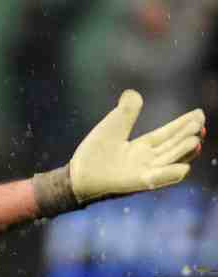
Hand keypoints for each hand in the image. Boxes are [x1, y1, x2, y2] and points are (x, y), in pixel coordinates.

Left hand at [70, 89, 205, 203]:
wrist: (78, 173)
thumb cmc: (93, 152)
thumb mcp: (114, 125)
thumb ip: (126, 110)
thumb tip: (132, 93)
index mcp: (141, 147)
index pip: (167, 134)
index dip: (183, 125)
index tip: (198, 115)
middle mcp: (146, 160)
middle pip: (173, 146)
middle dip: (187, 135)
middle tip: (200, 123)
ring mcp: (143, 172)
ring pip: (169, 160)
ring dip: (183, 151)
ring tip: (195, 140)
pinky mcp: (137, 183)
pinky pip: (157, 180)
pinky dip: (169, 175)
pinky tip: (183, 168)